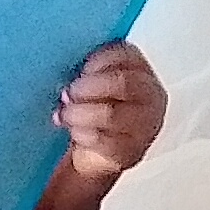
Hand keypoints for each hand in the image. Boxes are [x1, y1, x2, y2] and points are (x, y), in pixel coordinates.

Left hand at [53, 43, 167, 191]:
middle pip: (123, 82)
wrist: (96, 155)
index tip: (80, 68)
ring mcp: (144, 127)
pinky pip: (104, 140)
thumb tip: (60, 60)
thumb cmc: (93, 112)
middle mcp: (150, 97)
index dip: (99, 60)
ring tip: (65, 114)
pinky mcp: (131, 152)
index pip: (127, 55)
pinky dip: (83, 134)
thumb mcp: (94, 83)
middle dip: (89, 87)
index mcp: (141, 72)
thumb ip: (88, 69)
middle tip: (68, 93)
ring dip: (80, 113)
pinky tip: (75, 132)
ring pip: (112, 113)